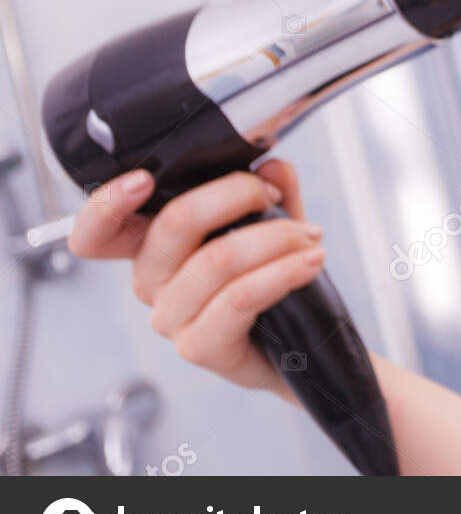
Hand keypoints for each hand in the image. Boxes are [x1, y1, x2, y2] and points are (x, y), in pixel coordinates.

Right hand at [67, 159, 325, 399]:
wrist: (297, 345)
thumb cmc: (272, 276)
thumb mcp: (273, 222)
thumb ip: (272, 190)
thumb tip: (273, 166)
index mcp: (151, 246)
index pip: (97, 233)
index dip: (107, 204)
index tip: (144, 179)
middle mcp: (150, 281)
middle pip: (173, 223)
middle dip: (237, 194)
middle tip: (275, 196)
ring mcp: (170, 318)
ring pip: (217, 259)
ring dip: (276, 237)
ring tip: (311, 236)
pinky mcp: (199, 347)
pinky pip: (241, 296)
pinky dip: (284, 271)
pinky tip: (311, 261)